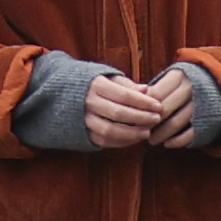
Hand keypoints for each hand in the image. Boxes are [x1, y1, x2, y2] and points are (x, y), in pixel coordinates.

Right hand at [75, 64, 190, 152]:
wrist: (63, 94)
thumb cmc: (94, 84)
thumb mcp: (109, 78)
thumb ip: (127, 85)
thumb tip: (146, 90)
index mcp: (96, 85)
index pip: (124, 95)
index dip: (143, 102)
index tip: (158, 106)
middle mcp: (88, 102)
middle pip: (118, 113)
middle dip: (140, 118)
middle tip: (157, 119)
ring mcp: (84, 119)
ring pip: (110, 130)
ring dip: (131, 133)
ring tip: (147, 132)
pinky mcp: (83, 133)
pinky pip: (104, 141)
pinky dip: (121, 142)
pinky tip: (134, 138)